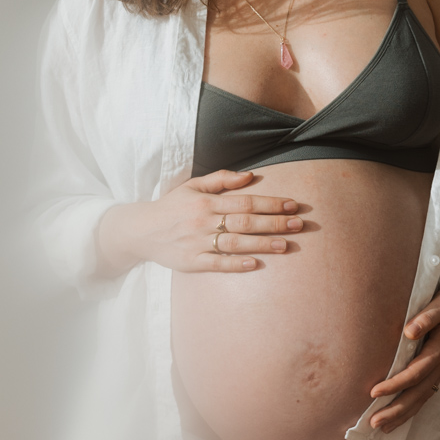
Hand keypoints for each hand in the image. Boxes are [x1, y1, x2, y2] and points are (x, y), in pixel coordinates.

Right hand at [96, 169, 304, 275]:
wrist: (140, 230)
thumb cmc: (173, 207)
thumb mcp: (193, 185)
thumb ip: (221, 179)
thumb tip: (251, 176)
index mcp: (206, 201)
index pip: (245, 201)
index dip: (270, 203)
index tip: (292, 205)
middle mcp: (203, 221)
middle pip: (245, 222)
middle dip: (274, 223)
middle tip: (299, 224)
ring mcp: (197, 243)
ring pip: (234, 243)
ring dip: (261, 244)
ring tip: (285, 245)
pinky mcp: (191, 262)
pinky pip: (216, 264)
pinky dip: (235, 264)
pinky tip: (254, 264)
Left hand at [367, 287, 439, 432]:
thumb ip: (426, 318)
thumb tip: (408, 332)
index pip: (414, 373)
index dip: (395, 384)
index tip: (374, 392)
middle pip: (417, 394)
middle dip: (395, 410)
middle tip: (373, 423)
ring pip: (422, 398)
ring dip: (402, 415)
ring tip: (381, 428)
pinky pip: (426, 394)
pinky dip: (412, 409)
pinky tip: (398, 418)